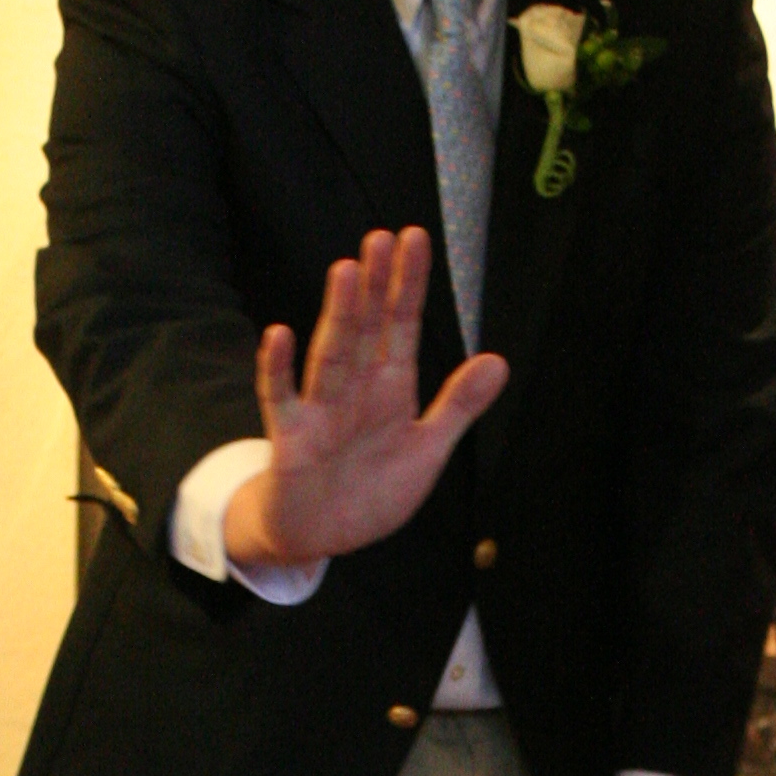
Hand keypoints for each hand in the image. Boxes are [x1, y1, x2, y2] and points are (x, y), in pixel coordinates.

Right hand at [223, 228, 506, 573]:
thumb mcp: (427, 449)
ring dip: (339, 315)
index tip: (414, 239)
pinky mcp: (291, 438)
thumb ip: (459, 406)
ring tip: (347, 272)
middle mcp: (355, 389)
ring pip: (332, 354)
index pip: (402, 326)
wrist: (324, 536)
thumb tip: (498, 361)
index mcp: (391, 388)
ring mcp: (321, 410)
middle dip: (376, 286)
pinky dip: (278, 370)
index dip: (409, 286)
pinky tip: (278, 335)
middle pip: (367, 329)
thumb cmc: (372, 489)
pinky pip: (282, 399)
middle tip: (381, 239)